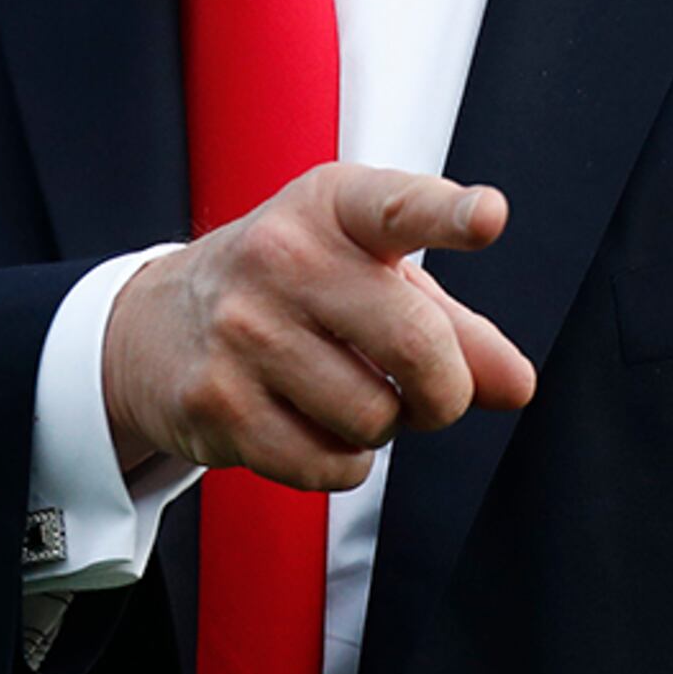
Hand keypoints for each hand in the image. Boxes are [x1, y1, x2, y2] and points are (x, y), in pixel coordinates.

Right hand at [101, 164, 535, 488]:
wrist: (157, 325)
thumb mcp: (369, 276)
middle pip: (417, 348)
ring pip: (376, 420)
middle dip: (445, 392)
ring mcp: (242, 330)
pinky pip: (329, 467)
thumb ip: (455, 325)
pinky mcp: (217, 401)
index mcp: (332, 207)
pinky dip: (342, 464)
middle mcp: (281, 256)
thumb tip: (515, 385)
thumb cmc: (294, 291)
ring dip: (384, 427)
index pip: (398, 206)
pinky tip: (312, 425)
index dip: (448, 214)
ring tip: (348, 393)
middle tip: (431, 392)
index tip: (487, 217)